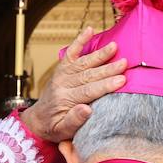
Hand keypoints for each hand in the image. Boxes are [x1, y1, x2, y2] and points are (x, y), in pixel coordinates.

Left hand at [19, 27, 127, 143]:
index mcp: (64, 100)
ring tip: (114, 47)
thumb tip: (87, 109)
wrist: (38, 119)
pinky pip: (71, 52)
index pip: (88, 91)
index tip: (121, 80)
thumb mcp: (63, 131)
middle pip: (88, 75)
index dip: (105, 85)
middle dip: (107, 69)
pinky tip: (89, 30)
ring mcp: (62, 74)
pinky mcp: (62, 68)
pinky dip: (80, 40)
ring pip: (83, 63)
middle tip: (124, 63)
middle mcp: (63, 84)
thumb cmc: (54, 127)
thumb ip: (75, 121)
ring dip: (99, 54)